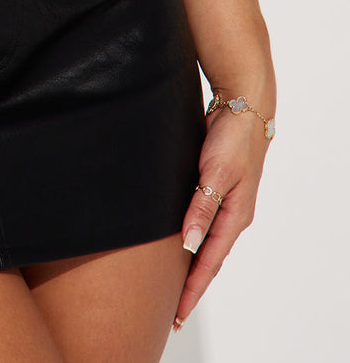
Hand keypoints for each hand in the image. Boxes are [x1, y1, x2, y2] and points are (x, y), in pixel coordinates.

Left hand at [173, 100, 272, 330]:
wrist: (243, 105)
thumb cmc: (232, 137)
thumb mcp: (216, 173)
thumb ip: (202, 208)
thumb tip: (188, 244)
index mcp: (235, 216)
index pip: (210, 262)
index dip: (193, 288)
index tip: (178, 313)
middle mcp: (231, 213)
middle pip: (209, 258)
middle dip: (193, 285)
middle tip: (173, 312)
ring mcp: (224, 200)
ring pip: (205, 241)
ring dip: (191, 264)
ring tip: (174, 286)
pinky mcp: (214, 186)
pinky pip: (201, 221)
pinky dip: (191, 238)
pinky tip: (178, 243)